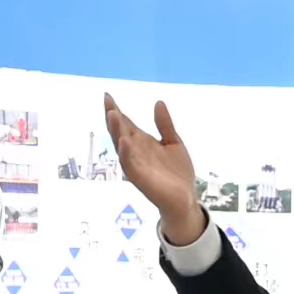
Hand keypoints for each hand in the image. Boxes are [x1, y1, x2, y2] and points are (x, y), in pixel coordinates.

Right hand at [103, 94, 203, 244]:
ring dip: (116, 131)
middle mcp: (134, 151)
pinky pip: (130, 164)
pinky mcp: (139, 178)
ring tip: (112, 114)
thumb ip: (165, 125)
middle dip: (113, 117)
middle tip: (108, 102)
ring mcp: (135, 164)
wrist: (185, 198)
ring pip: (121, 145)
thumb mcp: (173, 143)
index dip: (116, 110)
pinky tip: (124, 141)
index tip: (108, 96)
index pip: (125, 123)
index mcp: (141, 142)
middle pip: (119, 131)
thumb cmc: (177, 172)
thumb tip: (158, 102)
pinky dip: (126, 153)